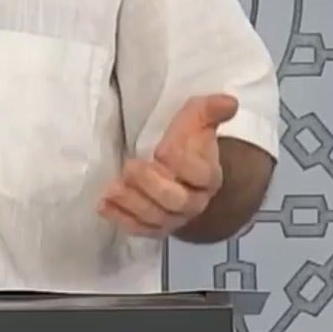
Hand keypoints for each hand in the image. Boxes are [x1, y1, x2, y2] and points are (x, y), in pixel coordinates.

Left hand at [97, 94, 236, 237]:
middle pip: (176, 201)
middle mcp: (194, 202)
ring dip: (132, 204)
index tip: (162, 150)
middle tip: (130, 167)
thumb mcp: (198, 121)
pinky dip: (120, 219)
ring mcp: (174, 219)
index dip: (182, 163)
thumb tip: (229, 102)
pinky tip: (103, 206)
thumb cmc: (188, 144)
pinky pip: (139, 230)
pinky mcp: (154, 228)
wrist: (183, 177)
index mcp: (208, 176)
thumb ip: (210, 110)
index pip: (200, 174)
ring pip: (155, 218)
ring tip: (111, 189)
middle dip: (152, 185)